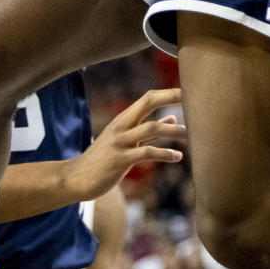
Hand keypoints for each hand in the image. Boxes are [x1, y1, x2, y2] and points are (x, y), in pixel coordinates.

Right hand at [66, 87, 183, 199]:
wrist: (76, 178)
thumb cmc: (103, 159)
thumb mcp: (124, 141)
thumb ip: (148, 130)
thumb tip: (174, 119)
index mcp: (123, 119)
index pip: (148, 97)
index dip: (168, 92)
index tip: (188, 90)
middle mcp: (122, 125)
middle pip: (148, 101)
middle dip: (171, 96)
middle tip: (193, 98)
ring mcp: (120, 142)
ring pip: (151, 128)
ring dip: (174, 131)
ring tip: (191, 134)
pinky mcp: (120, 160)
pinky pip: (146, 152)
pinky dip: (164, 154)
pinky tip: (177, 157)